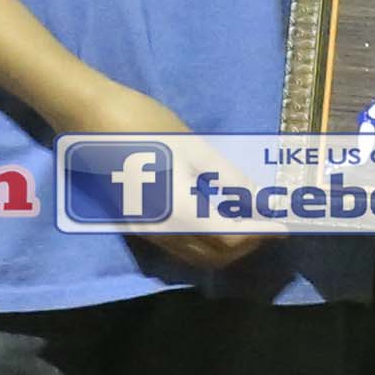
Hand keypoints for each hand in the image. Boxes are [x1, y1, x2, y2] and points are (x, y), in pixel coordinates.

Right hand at [59, 78, 255, 277]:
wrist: (90, 117)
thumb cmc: (146, 125)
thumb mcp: (196, 150)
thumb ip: (231, 181)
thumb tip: (262, 201)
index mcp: (179, 214)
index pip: (232, 238)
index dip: (261, 233)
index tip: (284, 224)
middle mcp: (162, 234)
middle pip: (216, 255)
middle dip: (248, 244)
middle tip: (270, 223)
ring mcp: (146, 233)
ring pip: (197, 256)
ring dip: (227, 246)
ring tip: (251, 222)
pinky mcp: (137, 225)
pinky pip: (180, 247)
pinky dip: (205, 241)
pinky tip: (218, 218)